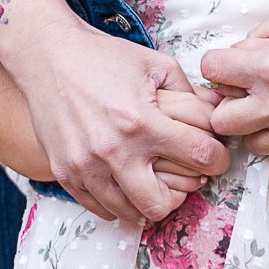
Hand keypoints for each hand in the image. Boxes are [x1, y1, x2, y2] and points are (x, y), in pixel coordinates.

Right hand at [11, 25, 229, 224]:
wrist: (48, 55)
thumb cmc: (104, 57)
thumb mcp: (155, 64)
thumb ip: (191, 93)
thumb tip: (220, 112)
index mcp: (141, 121)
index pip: (200, 157)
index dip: (218, 159)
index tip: (216, 156)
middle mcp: (114, 150)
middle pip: (163, 204)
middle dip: (182, 193)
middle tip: (183, 177)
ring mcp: (86, 166)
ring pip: (130, 213)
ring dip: (147, 201)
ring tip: (152, 180)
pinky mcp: (66, 173)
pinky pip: (100, 209)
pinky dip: (117, 201)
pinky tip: (124, 181)